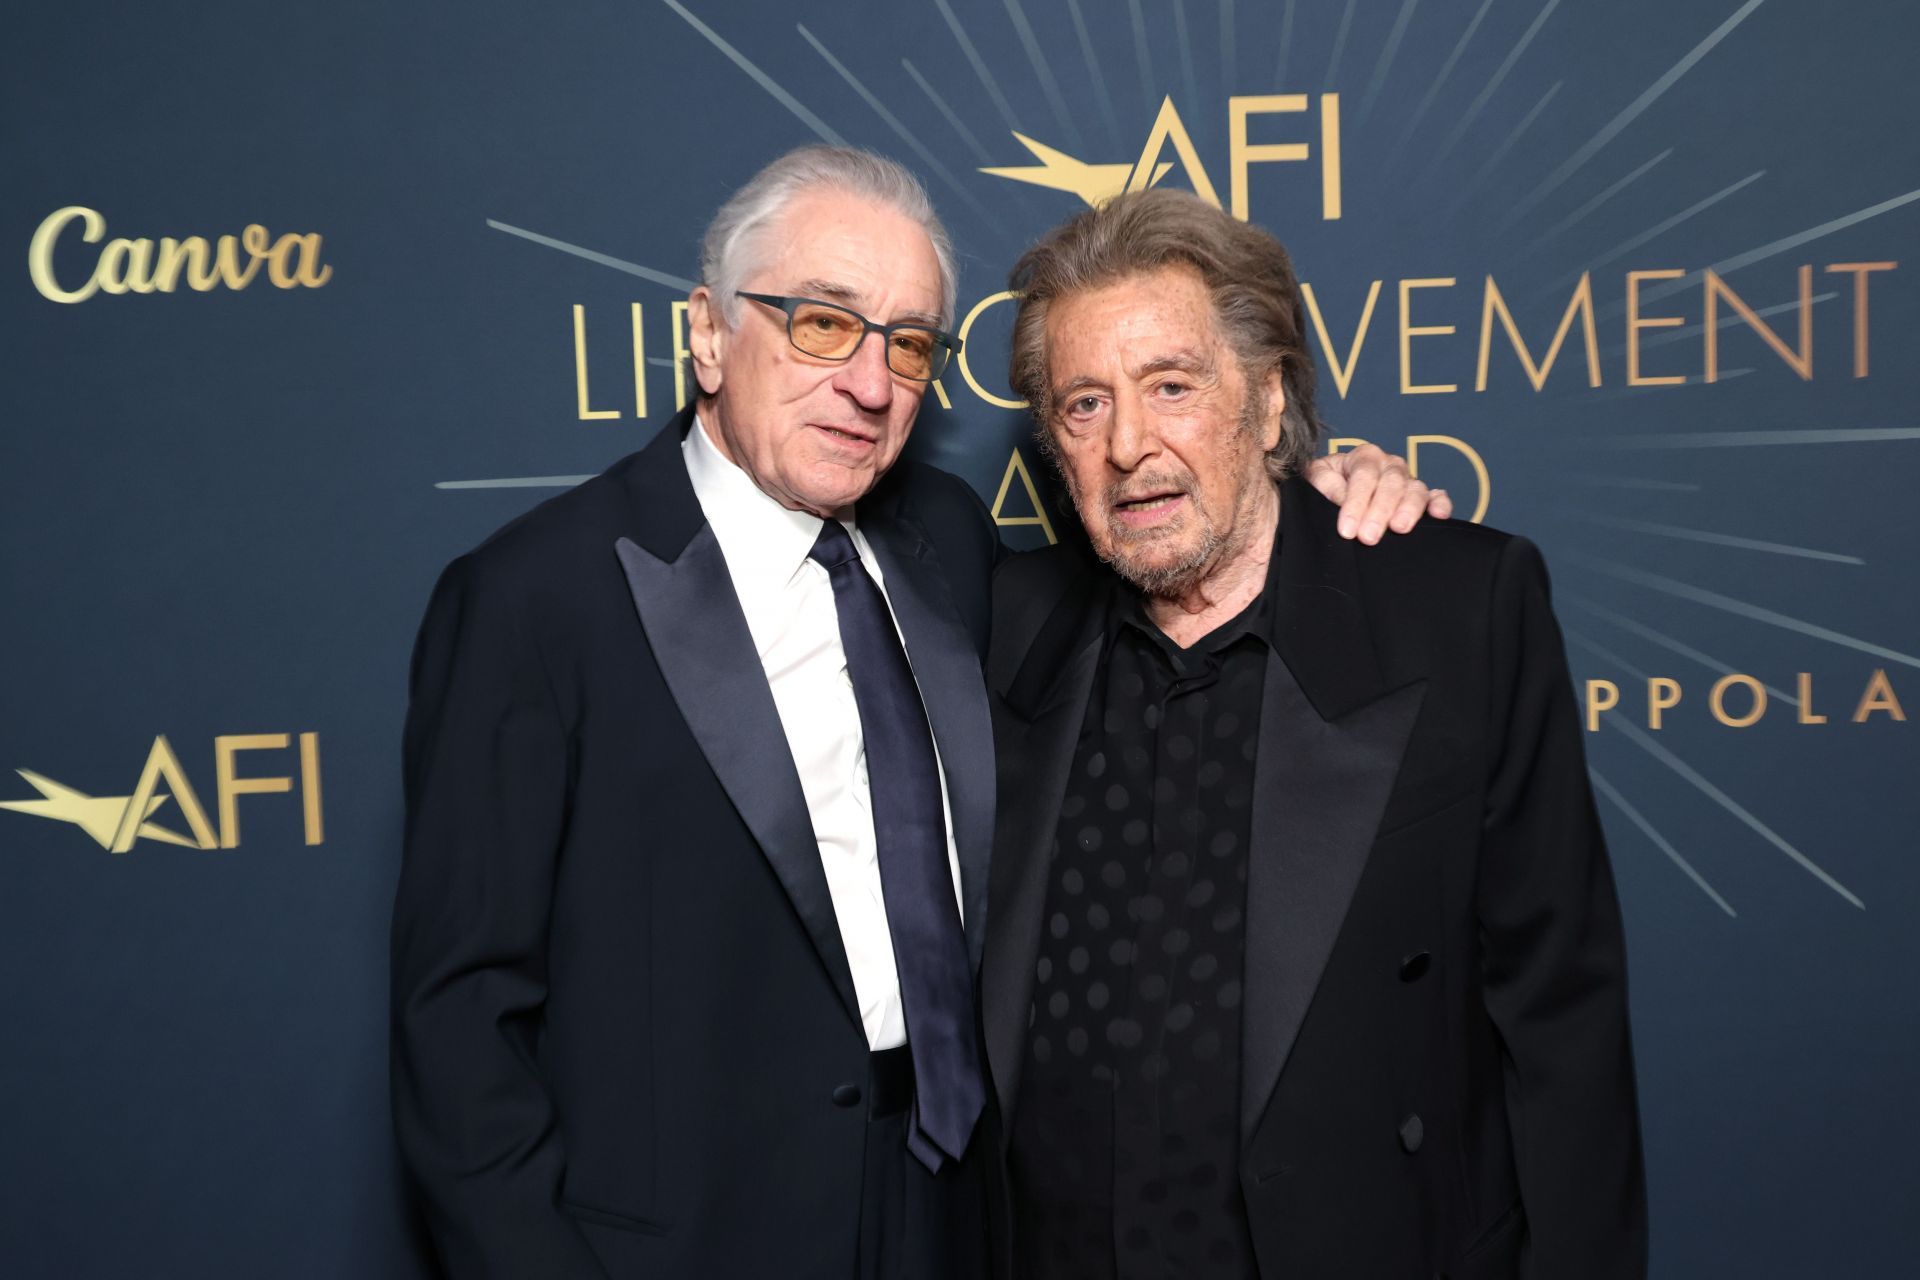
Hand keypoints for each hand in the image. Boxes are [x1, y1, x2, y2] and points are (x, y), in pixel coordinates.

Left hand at [1304, 443, 1453, 543]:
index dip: (1355, 503)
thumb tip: (1341, 498)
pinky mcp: (1422, 497)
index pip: (1364, 476)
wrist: (1333, 490)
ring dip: (1409, 509)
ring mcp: (1408, 480)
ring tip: (1399, 529)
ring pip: (1415, 490)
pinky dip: (1441, 504)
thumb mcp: (1317, 478)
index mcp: (1364, 456)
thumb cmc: (1325, 485)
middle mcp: (1390, 465)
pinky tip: (1438, 515)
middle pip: (1391, 483)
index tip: (1347, 530)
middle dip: (1380, 511)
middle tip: (1369, 537)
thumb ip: (1326, 484)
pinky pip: (1436, 497)